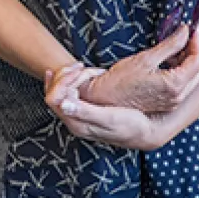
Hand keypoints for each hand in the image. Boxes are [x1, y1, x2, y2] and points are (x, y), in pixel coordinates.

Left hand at [44, 64, 173, 151]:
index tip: (80, 71)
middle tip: (82, 65)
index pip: (54, 99)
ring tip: (85, 67)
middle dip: (65, 76)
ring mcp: (78, 116)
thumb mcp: (109, 118)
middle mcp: (73, 121)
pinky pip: (69, 92)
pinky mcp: (85, 111)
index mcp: (76, 123)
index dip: (62, 81)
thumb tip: (63, 104)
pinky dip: (73, 80)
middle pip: (53, 93)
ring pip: (60, 91)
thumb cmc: (130, 126)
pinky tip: (82, 72)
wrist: (145, 132)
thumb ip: (85, 112)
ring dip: (69, 76)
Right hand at [78, 26, 198, 114]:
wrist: (105, 100)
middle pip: (198, 68)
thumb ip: (170, 45)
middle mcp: (179, 95)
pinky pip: (183, 84)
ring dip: (187, 60)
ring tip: (171, 47)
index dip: (197, 40)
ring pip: (192, 76)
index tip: (191, 26)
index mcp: (175, 84)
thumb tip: (185, 31)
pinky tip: (166, 62)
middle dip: (193, 49)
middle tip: (182, 34)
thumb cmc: (120, 80)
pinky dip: (180, 71)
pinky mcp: (168, 103)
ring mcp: (174, 101)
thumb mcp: (146, 58)